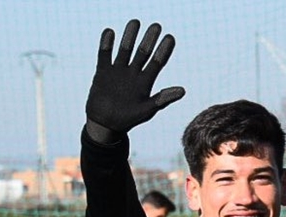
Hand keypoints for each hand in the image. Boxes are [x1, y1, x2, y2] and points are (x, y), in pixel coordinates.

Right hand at [85, 20, 184, 143]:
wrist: (106, 124)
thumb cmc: (129, 119)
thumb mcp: (148, 109)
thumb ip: (163, 98)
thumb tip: (183, 90)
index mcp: (146, 82)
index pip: (158, 62)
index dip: (164, 50)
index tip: (170, 37)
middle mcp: (133, 74)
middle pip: (143, 52)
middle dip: (149, 39)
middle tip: (156, 25)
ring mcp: (118, 71)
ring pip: (125, 50)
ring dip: (129, 36)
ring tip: (135, 22)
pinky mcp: (103, 72)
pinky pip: (104, 54)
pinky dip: (106, 44)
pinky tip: (110, 32)